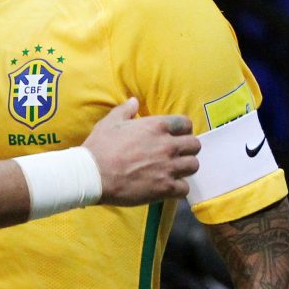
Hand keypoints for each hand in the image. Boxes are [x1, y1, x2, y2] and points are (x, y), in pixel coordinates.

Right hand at [83, 97, 199, 205]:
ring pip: (193, 165)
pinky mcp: (165, 187)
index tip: (176, 135)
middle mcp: (167, 145)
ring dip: (185, 167)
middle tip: (176, 154)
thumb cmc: (100, 146)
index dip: (182, 129)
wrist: (93, 175)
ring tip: (174, 170)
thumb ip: (125, 109)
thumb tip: (134, 101)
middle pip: (195, 145)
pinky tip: (167, 186)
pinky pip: (185, 188)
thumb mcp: (110, 122)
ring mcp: (168, 167)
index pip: (186, 124)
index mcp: (156, 126)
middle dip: (187, 149)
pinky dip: (178, 188)